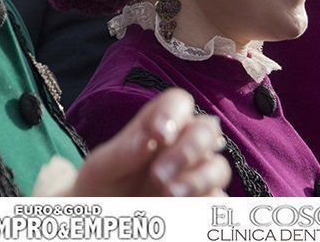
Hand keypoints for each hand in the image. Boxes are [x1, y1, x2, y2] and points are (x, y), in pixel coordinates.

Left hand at [68, 88, 230, 195]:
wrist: (101, 216)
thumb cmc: (102, 185)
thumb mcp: (101, 168)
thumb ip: (124, 152)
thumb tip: (150, 139)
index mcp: (160, 125)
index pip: (179, 102)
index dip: (174, 113)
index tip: (159, 135)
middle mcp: (184, 145)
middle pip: (207, 130)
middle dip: (188, 150)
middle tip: (158, 175)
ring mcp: (196, 175)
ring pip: (219, 167)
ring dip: (198, 179)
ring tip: (168, 195)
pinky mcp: (203, 204)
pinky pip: (218, 201)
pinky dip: (203, 204)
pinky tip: (178, 210)